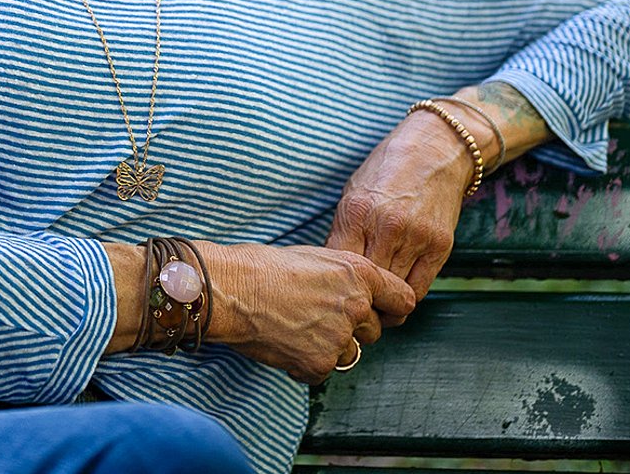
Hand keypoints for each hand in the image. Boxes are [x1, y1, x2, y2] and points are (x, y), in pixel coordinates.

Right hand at [200, 242, 415, 384]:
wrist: (226, 289)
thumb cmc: (259, 267)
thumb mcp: (314, 258)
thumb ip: (345, 279)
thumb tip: (358, 297)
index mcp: (359, 274)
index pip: (403, 300)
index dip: (389, 307)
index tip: (377, 312)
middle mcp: (356, 306)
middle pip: (373, 330)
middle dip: (350, 328)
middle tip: (314, 316)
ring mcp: (338, 337)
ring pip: (349, 353)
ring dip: (327, 347)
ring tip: (293, 328)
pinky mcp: (318, 362)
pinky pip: (321, 371)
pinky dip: (304, 363)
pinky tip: (282, 342)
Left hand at [325, 110, 476, 301]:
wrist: (433, 151)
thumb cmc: (385, 172)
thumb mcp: (352, 194)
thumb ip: (342, 230)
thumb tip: (330, 270)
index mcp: (356, 212)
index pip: (338, 265)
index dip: (333, 284)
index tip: (330, 293)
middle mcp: (386, 227)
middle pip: (366, 283)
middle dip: (358, 299)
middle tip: (351, 308)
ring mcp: (416, 237)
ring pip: (394, 291)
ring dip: (383, 304)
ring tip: (373, 307)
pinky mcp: (440, 246)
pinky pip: (420, 287)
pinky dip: (407, 297)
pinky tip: (397, 297)